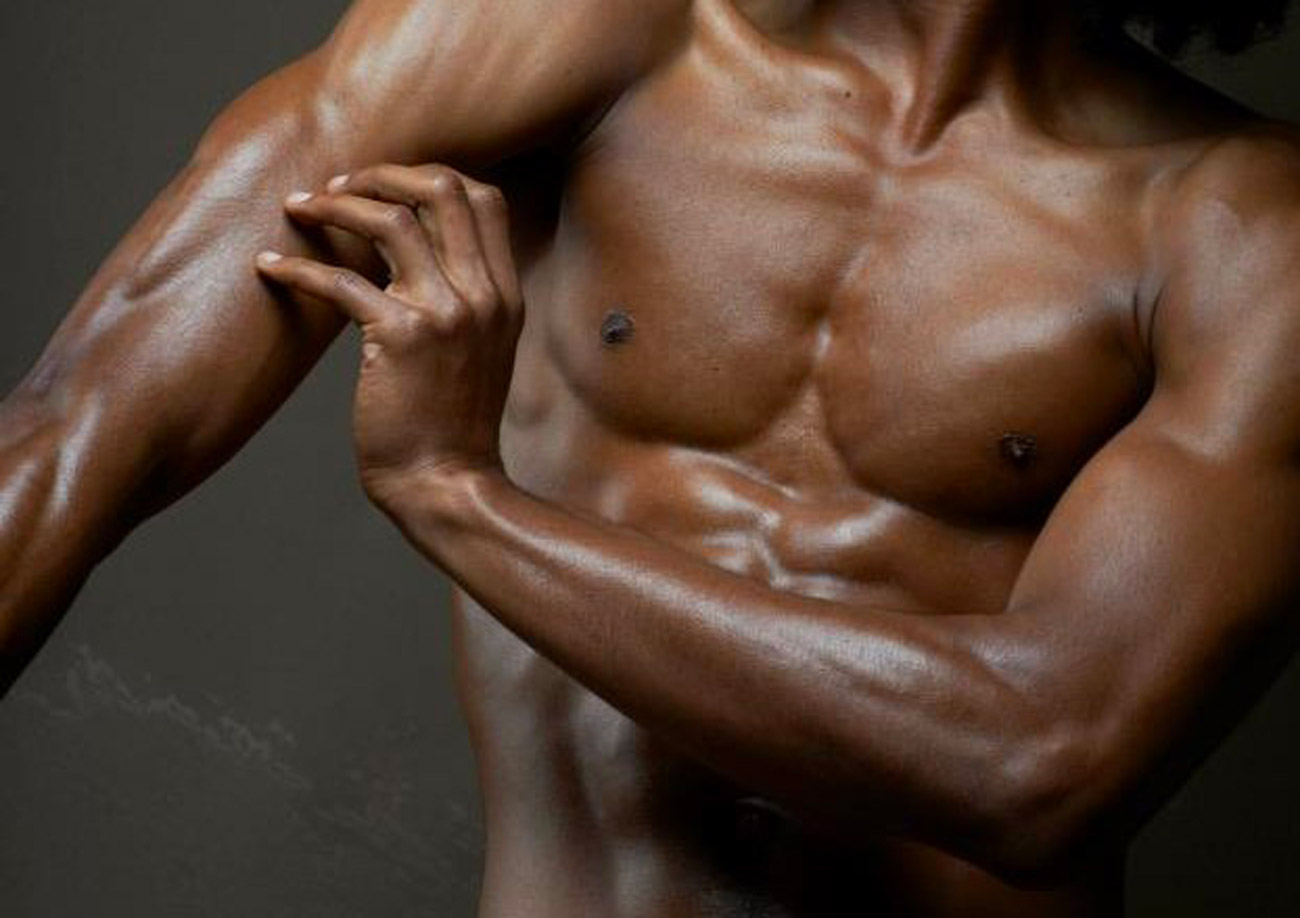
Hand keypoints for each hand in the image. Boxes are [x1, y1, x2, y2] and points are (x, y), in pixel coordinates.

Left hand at [256, 164, 522, 505]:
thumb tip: (422, 261)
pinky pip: (340, 281)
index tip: (384, 189)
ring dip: (336, 204)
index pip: (483, 199)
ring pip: (390, 219)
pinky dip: (296, 268)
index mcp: (504, 295)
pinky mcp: (399, 339)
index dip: (429, 178)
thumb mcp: (480, 353)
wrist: (445, 483)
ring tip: (299, 209)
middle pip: (443, 188)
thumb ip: (464, 303)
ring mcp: (444, 314)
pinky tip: (269, 268)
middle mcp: (482, 295)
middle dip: (382, 173)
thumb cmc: (451, 427)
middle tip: (338, 186)